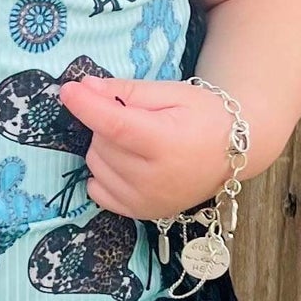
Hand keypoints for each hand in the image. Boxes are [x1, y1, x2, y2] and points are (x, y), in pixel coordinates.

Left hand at [53, 75, 240, 225]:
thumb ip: (128, 91)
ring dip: (105, 147)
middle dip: (107, 123)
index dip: (86, 106)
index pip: (114, 125)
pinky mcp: (141, 213)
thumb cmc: (205, 117)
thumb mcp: (172, 93)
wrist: (232, 154)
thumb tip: (86, 87)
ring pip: (96, 164)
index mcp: (165, 143)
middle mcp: (153, 178)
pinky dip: (103, 173)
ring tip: (136, 141)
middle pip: (102, 143)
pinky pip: (98, 190)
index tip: (68, 90)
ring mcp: (146, 200)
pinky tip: (125, 163)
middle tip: (136, 118)